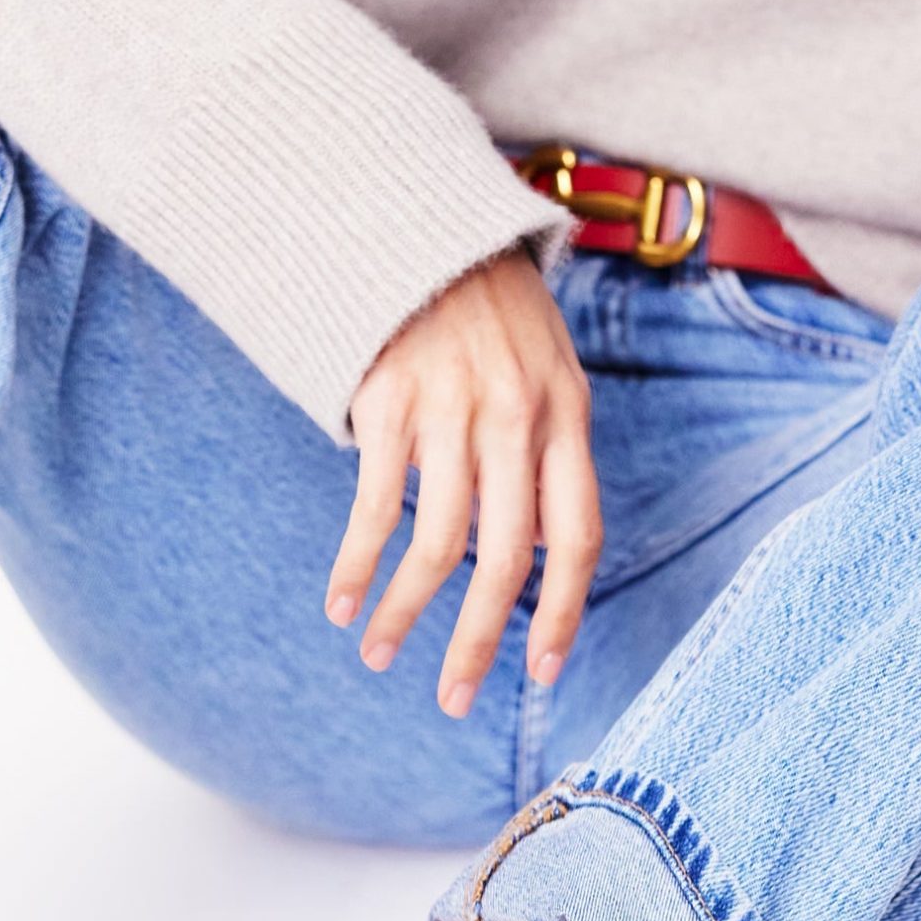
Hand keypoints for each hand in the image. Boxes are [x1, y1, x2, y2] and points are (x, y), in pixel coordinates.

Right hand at [326, 249, 601, 715]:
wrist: (421, 221)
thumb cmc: (486, 307)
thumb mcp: (543, 366)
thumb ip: (542, 450)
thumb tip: (522, 551)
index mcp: (567, 415)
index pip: (578, 535)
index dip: (563, 611)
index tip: (541, 670)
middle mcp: (517, 418)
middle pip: (506, 558)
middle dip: (478, 641)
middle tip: (453, 698)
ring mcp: (451, 410)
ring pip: (436, 543)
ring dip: (404, 612)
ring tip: (379, 655)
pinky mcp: (389, 400)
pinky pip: (374, 503)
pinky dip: (356, 562)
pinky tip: (342, 602)